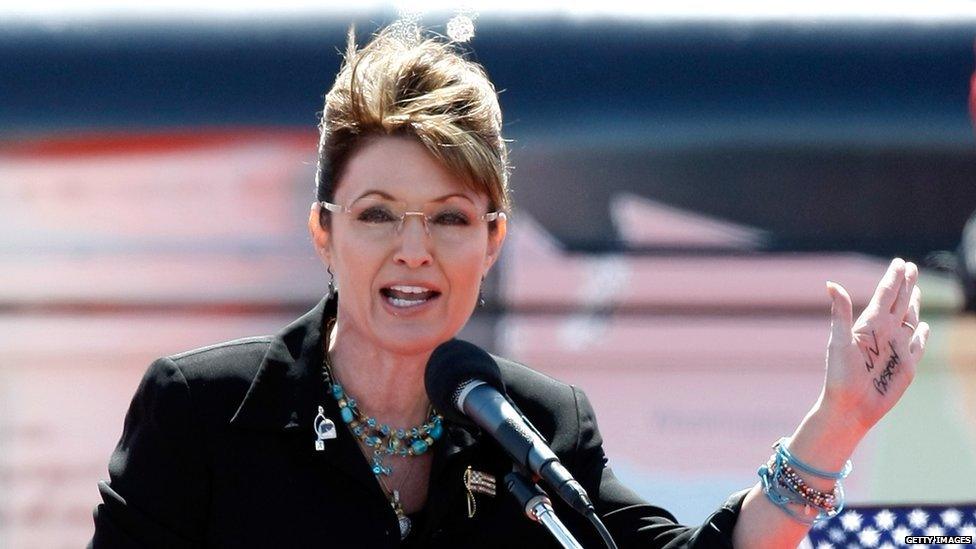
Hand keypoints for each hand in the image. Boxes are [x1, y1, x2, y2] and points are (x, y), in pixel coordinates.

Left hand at [821, 258, 930, 435]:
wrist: (850, 407)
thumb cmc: (841, 376)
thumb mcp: (839, 341)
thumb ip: (840, 312)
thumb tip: (830, 284)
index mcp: (868, 325)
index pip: (884, 296)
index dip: (893, 279)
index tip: (900, 263)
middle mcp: (884, 333)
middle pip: (899, 303)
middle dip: (905, 284)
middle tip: (910, 266)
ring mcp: (897, 348)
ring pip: (909, 320)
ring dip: (914, 304)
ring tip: (916, 290)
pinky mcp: (908, 365)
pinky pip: (918, 345)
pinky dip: (922, 335)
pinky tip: (924, 327)